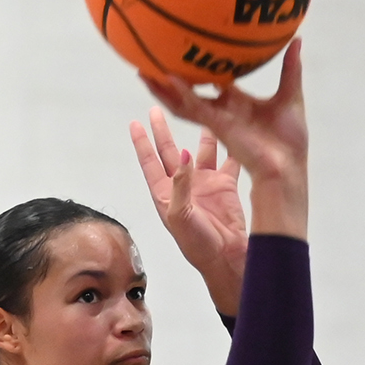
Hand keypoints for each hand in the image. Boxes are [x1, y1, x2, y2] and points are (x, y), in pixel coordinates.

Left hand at [130, 108, 249, 310]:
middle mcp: (184, 184)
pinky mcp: (226, 184)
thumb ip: (181, 184)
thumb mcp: (181, 216)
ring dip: (200, 131)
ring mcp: (205, 182)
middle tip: (157, 108)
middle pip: (170, 150)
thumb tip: (184, 154)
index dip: (142, 143)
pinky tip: (230, 126)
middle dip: (164, 130)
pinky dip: (229, 143)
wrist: (226, 257)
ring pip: (202, 149)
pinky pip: (228, 158)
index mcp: (166, 193)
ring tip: (197, 108)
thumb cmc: (197, 245)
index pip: (150, 162)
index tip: (134, 123)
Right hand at [139, 42, 307, 238]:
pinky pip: (194, 109)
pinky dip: (181, 94)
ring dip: (162, 88)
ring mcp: (216, 121)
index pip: (210, 84)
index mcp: (235, 105)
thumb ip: (289, 68)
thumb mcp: (290, 95)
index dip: (196, 71)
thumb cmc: (290, 141)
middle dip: (169, 80)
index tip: (184, 55)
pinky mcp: (217, 128)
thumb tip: (296, 40)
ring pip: (182, 103)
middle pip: (187, 94)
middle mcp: (220, 113)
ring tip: (142, 71)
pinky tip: (167, 79)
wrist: (288, 167)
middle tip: (151, 61)